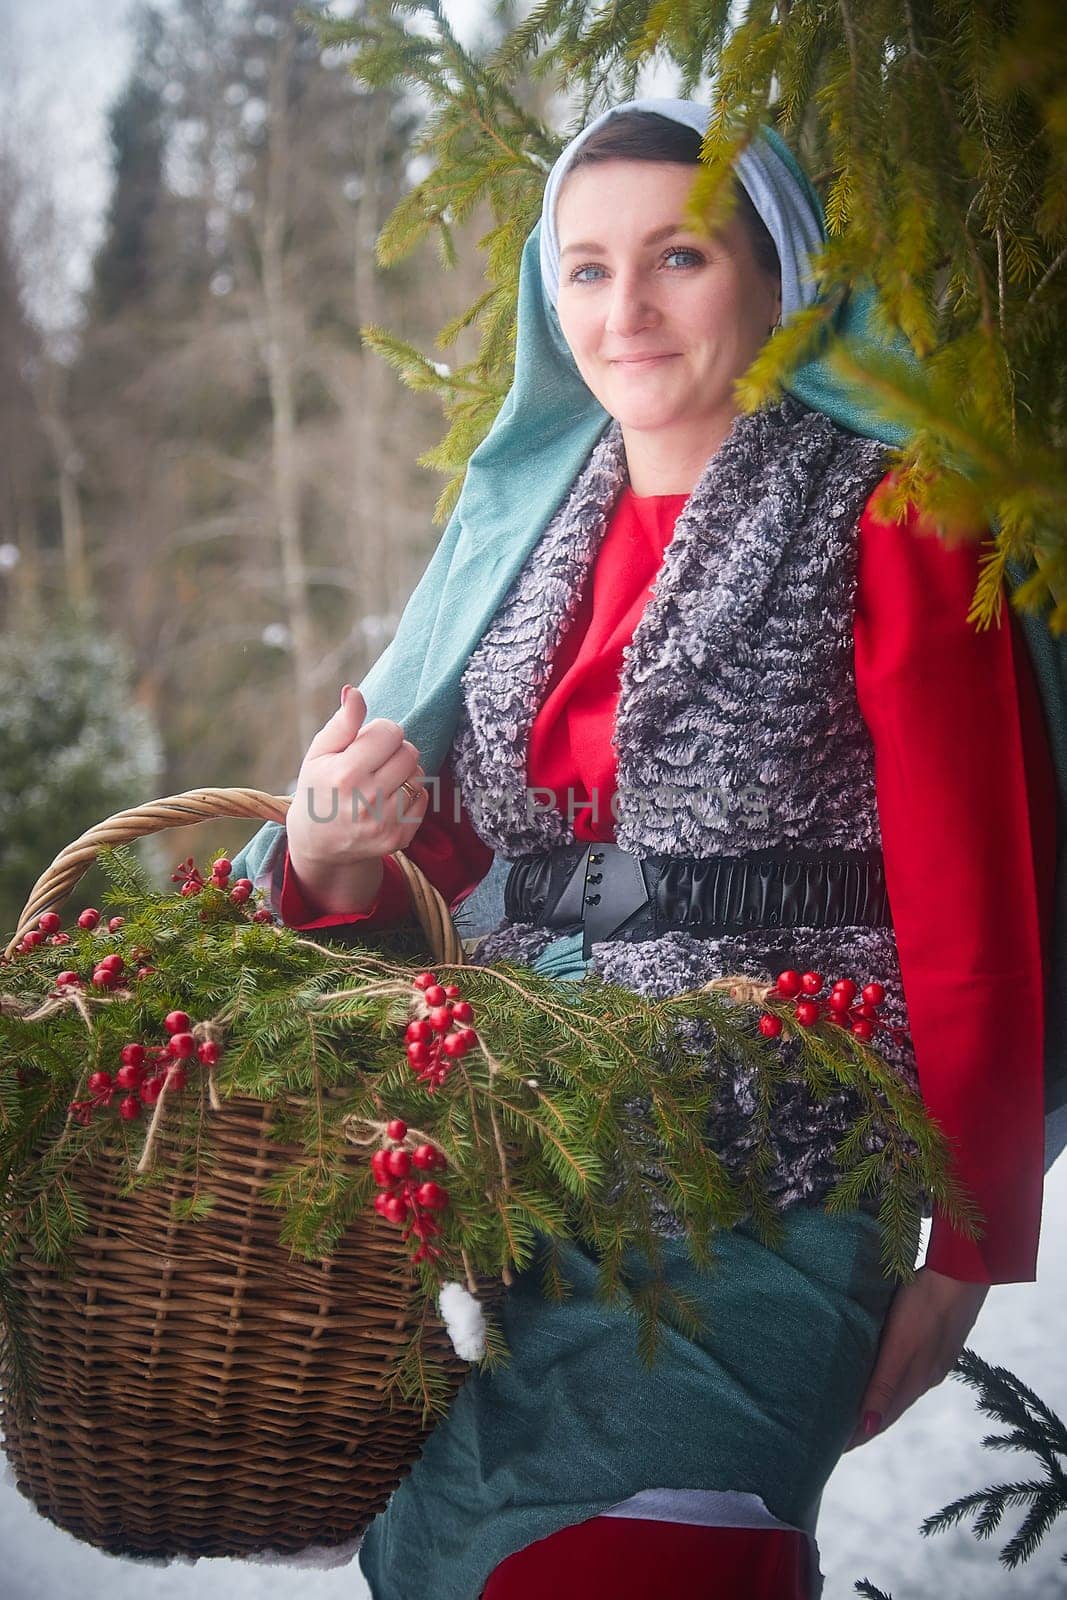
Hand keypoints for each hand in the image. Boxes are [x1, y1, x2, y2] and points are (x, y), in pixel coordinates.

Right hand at [286, 686, 428, 903]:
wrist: (317, 843)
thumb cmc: (318, 789)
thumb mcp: (320, 754)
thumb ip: (341, 723)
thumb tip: (353, 692)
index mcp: (345, 774)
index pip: (390, 732)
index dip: (381, 732)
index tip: (367, 743)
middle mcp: (366, 802)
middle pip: (409, 753)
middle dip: (395, 750)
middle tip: (376, 760)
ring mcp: (384, 824)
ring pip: (419, 776)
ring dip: (404, 773)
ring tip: (382, 781)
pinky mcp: (399, 839)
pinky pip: (423, 799)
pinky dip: (411, 795)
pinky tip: (388, 800)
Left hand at [843, 1265, 988, 1451]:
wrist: (962, 1274)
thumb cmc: (924, 1305)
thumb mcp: (900, 1346)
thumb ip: (884, 1385)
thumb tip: (869, 1427)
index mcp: (914, 1379)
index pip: (882, 1417)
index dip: (860, 1434)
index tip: (835, 1450)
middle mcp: (925, 1376)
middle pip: (890, 1408)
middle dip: (866, 1424)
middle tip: (838, 1436)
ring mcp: (933, 1359)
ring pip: (900, 1390)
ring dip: (879, 1404)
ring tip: (857, 1411)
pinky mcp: (937, 1342)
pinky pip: (909, 1372)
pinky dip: (892, 1384)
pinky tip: (886, 1376)